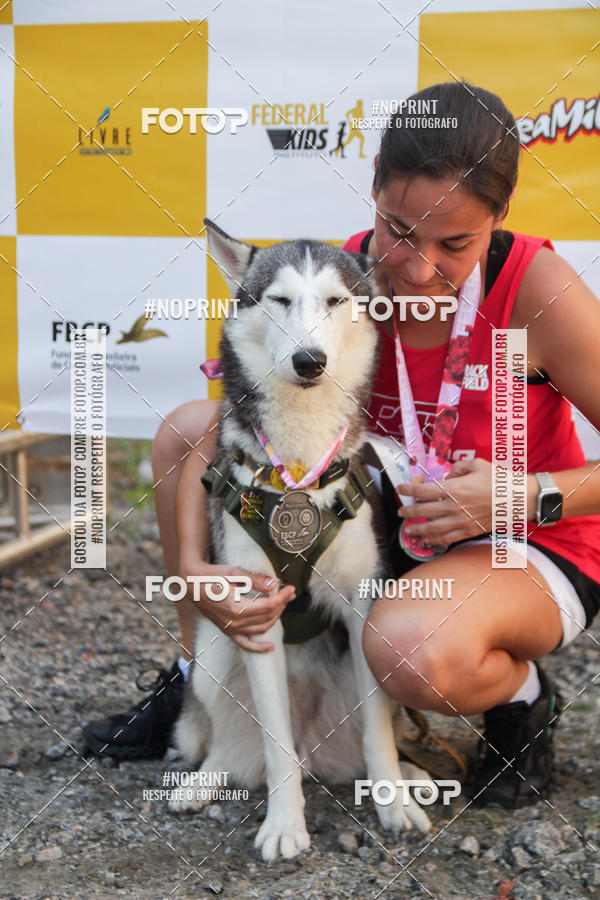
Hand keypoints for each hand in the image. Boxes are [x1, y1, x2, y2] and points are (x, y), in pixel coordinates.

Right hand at [179, 556, 294, 652]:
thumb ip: (255, 580)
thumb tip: (273, 584)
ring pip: (261, 628)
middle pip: (267, 617)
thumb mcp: (233, 572)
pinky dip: (258, 648)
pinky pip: (245, 644)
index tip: (290, 588)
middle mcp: (234, 622)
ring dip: (275, 618)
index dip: (282, 597)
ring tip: (282, 605)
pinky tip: (270, 647)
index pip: (267, 606)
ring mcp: (231, 629)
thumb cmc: (211, 575)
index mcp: (236, 608)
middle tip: (289, 593)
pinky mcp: (228, 631)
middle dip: (281, 605)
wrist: (191, 583)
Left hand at [396, 458, 493, 545]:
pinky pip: (448, 539)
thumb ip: (457, 468)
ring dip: (417, 530)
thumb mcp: (477, 464)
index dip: (408, 490)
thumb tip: (446, 476)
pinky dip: (435, 541)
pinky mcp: (470, 531)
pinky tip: (428, 541)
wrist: (519, 499)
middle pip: (423, 512)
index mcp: (454, 489)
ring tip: (408, 529)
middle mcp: (454, 507)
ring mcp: (461, 521)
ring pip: (432, 529)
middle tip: (400, 511)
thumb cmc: (499, 480)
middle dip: (408, 512)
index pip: (422, 491)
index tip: (400, 489)